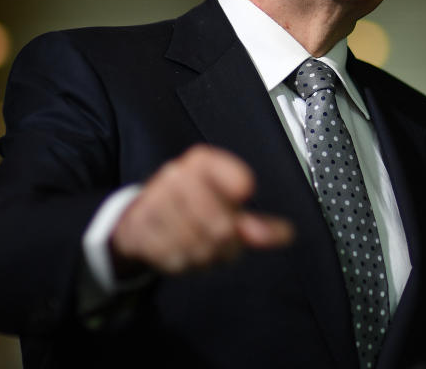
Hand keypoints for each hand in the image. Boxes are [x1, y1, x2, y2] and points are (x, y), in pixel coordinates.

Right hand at [109, 144, 293, 275]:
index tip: (242, 196)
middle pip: (222, 225)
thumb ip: (258, 224)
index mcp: (202, 162)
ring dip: (204, 256)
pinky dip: (183, 263)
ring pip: (199, 245)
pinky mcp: (140, 227)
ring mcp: (155, 201)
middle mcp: (176, 175)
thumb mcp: (227, 209)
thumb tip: (286, 235)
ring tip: (201, 246)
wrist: (139, 219)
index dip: (242, 192)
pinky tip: (181, 252)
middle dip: (227, 244)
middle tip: (223, 241)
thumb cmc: (191, 209)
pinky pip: (174, 257)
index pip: (238, 179)